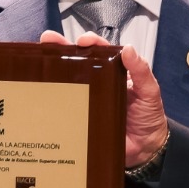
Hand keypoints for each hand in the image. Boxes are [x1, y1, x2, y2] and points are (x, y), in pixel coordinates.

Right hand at [39, 31, 168, 166]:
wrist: (145, 148)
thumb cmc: (149, 115)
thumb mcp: (150, 90)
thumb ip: (142, 71)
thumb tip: (129, 49)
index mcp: (114, 71)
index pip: (100, 51)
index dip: (90, 42)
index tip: (82, 41)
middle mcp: (98, 81)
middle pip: (78, 60)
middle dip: (61, 47)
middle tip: (47, 39)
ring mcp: (87, 98)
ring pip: (68, 81)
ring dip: (53, 70)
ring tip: (38, 61)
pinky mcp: (81, 117)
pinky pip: (66, 106)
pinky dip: (53, 100)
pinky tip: (41, 94)